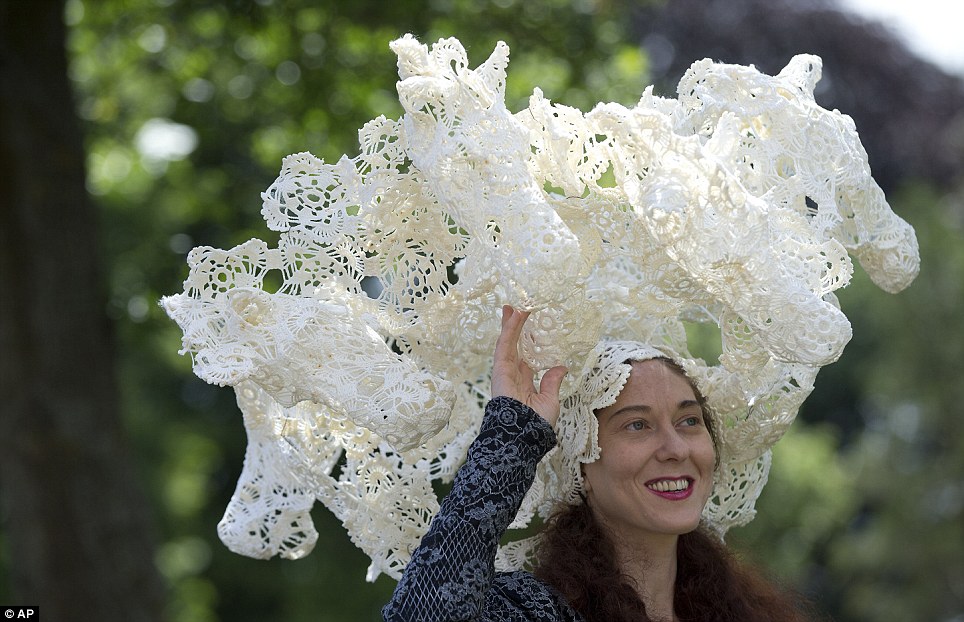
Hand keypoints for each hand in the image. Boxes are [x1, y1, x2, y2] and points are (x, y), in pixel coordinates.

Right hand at [491, 305, 567, 426]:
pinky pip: (505, 345)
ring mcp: (505, 371)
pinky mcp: (500, 368)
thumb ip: (552, 382)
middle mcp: (513, 374)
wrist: (524, 433)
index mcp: (524, 382)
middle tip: (517, 311)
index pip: (525, 358)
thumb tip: (561, 367)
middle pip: (513, 346)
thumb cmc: (537, 422)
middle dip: (514, 329)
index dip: (528, 344)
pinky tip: (514, 316)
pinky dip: (509, 329)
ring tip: (513, 307)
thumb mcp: (550, 399)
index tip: (532, 331)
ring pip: (508, 342)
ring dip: (510, 324)